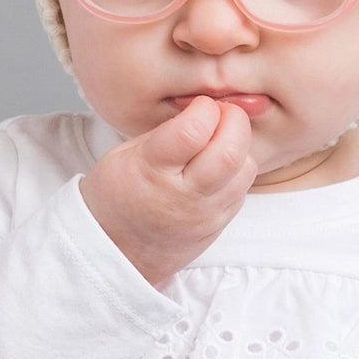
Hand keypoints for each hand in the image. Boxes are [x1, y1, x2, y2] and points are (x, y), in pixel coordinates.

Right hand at [79, 97, 255, 285]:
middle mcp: (183, 196)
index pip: (193, 131)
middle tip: (221, 114)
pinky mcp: (218, 227)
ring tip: (220, 140)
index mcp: (151, 170)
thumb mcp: (126, 153)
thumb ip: (167, 132)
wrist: (113, 252)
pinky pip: (242, 190)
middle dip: (234, 120)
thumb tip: (202, 110)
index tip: (199, 105)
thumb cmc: (116, 195)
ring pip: (245, 170)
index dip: (204, 108)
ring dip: (239, 146)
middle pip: (230, 152)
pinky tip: (218, 166)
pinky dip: (238, 171)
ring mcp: (204, 216)